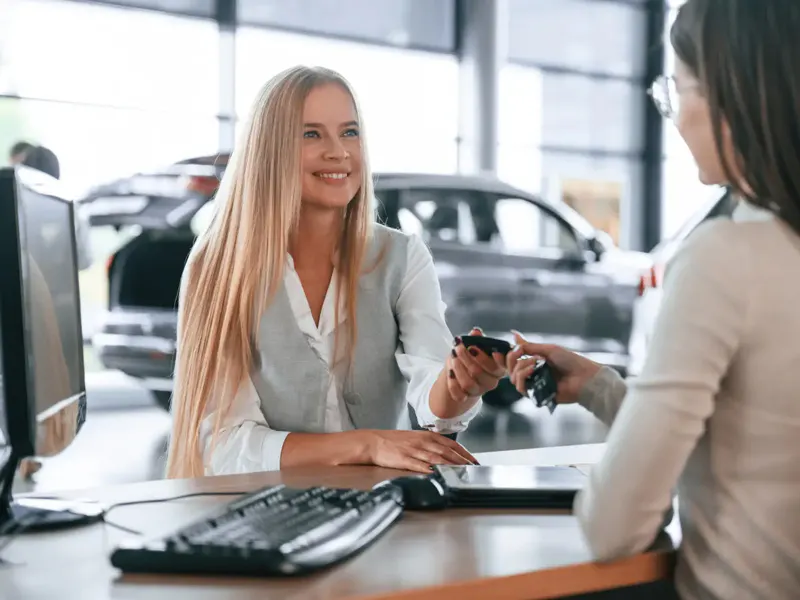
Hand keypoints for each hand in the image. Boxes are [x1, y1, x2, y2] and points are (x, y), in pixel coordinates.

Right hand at [364, 430, 478, 473]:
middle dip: (462, 461)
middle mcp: (422, 442)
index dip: (464, 453)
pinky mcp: (404, 459)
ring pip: (436, 458)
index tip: (474, 461)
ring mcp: (413, 450)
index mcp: (427, 436)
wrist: (373, 442)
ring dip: (450, 466)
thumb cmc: (394, 441)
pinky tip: (436, 474)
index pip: (451, 444)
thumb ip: (431, 444)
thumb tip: (447, 453)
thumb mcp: (415, 438)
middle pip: (446, 452)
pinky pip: (418, 465)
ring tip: (461, 473)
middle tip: (473, 469)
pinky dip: (428, 469)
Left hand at [446, 328, 506, 401]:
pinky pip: (459, 395)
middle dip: (466, 358)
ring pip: (468, 383)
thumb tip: (476, 332)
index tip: (478, 347)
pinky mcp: (466, 397)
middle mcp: (490, 381)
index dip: (491, 358)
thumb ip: (476, 339)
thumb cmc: (470, 357)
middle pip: (479, 372)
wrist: (458, 372)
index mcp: (498, 368)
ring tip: (452, 357)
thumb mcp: (473, 345)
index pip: (499, 366)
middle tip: (458, 347)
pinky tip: (449, 372)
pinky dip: (452, 383)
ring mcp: (478, 391)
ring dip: (458, 368)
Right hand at [506, 332, 601, 404]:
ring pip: (514, 378)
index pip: (513, 361)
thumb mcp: (547, 349)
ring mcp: (534, 385)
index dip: (503, 357)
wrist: (584, 377)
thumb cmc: (570, 361)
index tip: (498, 351)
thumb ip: (528, 346)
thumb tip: (513, 334)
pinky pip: (521, 388)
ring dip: (520, 367)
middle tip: (521, 352)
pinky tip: (533, 370)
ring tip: (535, 363)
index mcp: (534, 362)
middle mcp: (532, 374)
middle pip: (510, 369)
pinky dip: (524, 377)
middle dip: (511, 359)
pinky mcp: (537, 395)